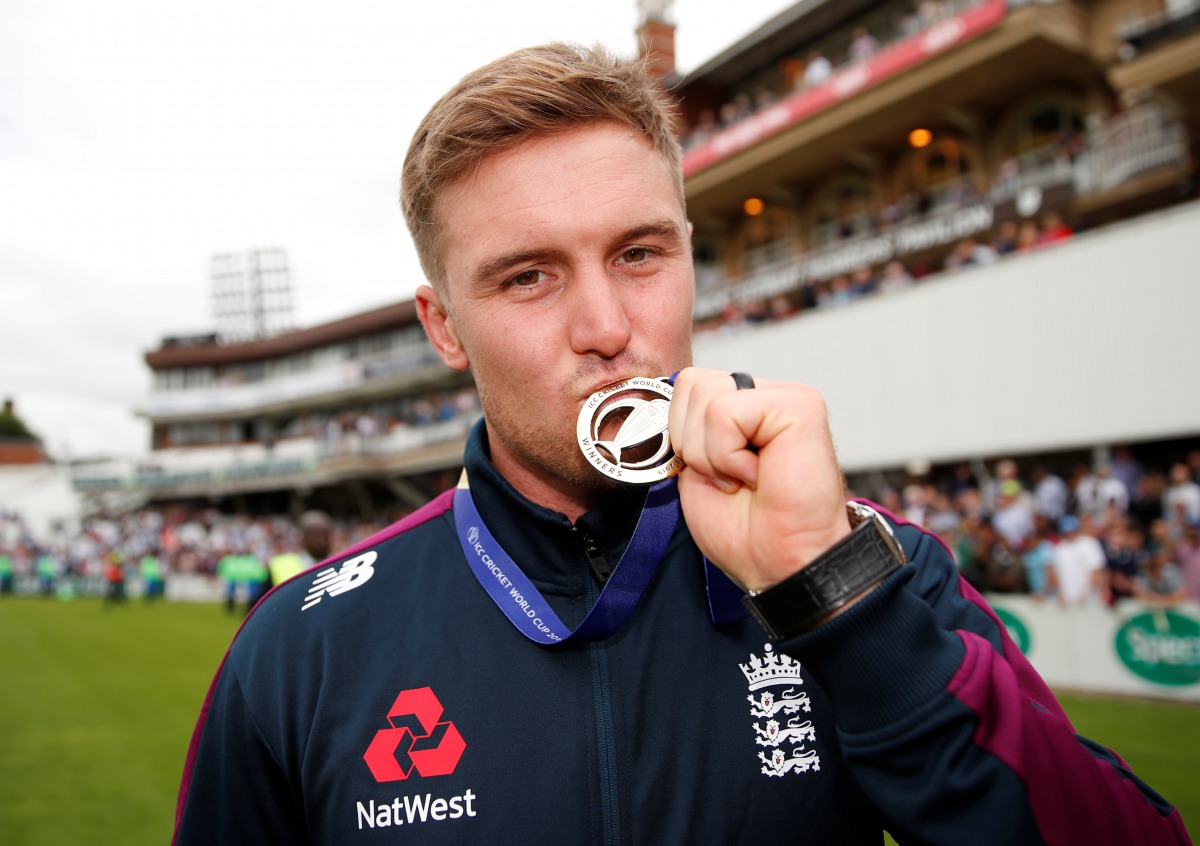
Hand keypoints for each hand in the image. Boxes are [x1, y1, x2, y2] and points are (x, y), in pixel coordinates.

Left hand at [668, 367, 850, 592]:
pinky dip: (729, 456)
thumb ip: (685, 429)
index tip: (709, 474)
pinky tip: (758, 476)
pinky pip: (727, 412)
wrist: (778, 565)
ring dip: (712, 454)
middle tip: (728, 479)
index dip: (681, 433)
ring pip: (706, 396)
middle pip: (691, 383)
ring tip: (744, 478)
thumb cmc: (744, 530)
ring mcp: (785, 397)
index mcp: (742, 407)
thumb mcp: (693, 470)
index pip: (687, 384)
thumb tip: (660, 399)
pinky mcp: (799, 406)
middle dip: (692, 443)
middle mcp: (765, 395)